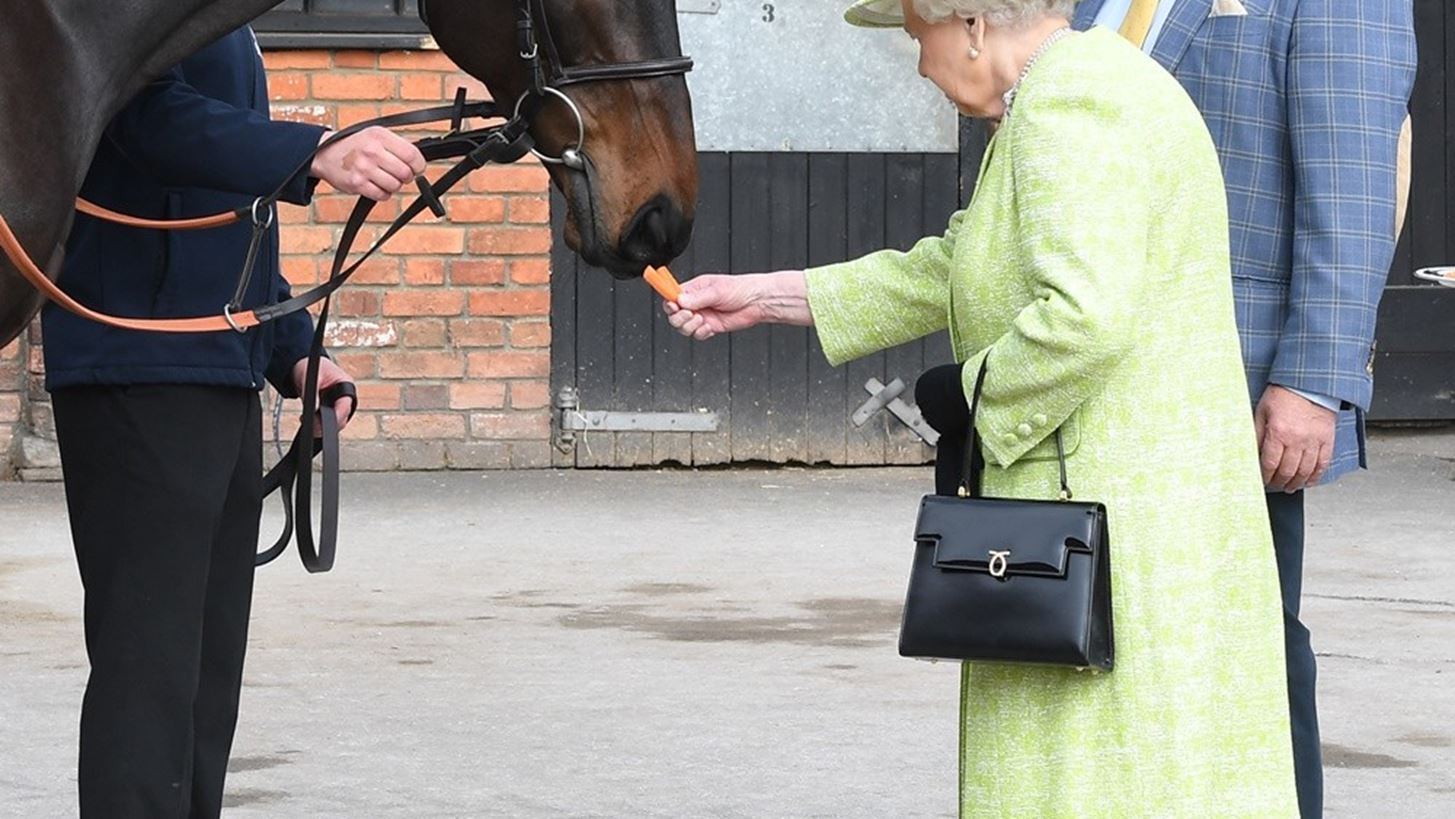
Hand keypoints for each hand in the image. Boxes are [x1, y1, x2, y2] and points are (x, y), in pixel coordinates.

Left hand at [291, 356, 356, 432]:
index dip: (335, 418)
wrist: (303, 363)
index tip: (324, 426)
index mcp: (345, 383)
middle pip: (342, 417)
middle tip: (312, 427)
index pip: (345, 407)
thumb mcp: (308, 379)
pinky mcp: (333, 406)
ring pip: (337, 421)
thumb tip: (313, 411)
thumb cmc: (308, 365)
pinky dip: (321, 422)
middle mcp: (346, 394)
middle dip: (328, 424)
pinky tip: (311, 421)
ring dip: (324, 424)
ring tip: (308, 421)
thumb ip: (312, 396)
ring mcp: (340, 401)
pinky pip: (330, 419)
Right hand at [310, 126, 426, 200]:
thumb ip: (397, 145)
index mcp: (379, 135)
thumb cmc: (355, 145)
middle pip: (405, 173)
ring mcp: (364, 168)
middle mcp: (372, 150)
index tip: (418, 168)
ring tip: (384, 178)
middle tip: (399, 174)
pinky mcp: (357, 183)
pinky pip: (382, 195)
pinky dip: (383, 193)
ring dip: (393, 185)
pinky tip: (376, 184)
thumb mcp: (375, 135)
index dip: (419, 165)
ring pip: (395, 186)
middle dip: (406, 177)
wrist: (325, 154)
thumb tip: (420, 159)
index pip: (412, 154)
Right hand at [664, 271, 811, 340]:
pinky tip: (710, 327)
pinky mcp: (709, 327)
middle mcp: (695, 303)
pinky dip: (700, 333)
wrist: (756, 302)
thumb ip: (697, 297)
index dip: (669, 302)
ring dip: (690, 326)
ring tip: (703, 320)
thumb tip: (680, 300)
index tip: (673, 306)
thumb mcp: (717, 290)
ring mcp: (702, 315)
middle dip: (679, 317)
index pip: (672, 295)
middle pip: (674, 315)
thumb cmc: (740, 289)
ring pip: (683, 327)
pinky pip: (697, 335)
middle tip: (691, 314)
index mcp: (693, 289)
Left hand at [1254, 384, 1336, 492]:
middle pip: (1287, 471)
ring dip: (1296, 483)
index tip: (1262, 481)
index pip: (1270, 464)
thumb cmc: (1283, 395)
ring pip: (1305, 471)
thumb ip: (1257, 434)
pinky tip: (1308, 481)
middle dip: (1279, 482)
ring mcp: (1314, 441)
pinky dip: (1315, 476)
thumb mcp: (1261, 412)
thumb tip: (1252, 453)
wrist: (1308, 384)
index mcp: (1278, 432)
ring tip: (1290, 487)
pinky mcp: (1327, 440)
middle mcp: (1297, 439)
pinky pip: (1323, 464)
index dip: (1265, 476)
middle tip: (1275, 486)